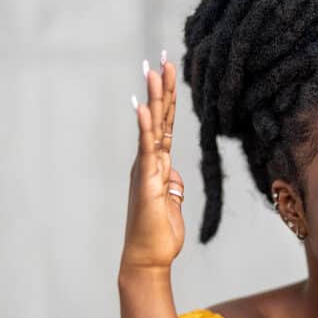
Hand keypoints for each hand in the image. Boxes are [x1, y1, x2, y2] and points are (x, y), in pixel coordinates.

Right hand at [121, 54, 183, 271]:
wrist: (148, 258)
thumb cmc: (159, 234)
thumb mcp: (171, 203)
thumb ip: (172, 184)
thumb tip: (173, 173)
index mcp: (157, 165)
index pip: (165, 125)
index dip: (168, 100)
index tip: (170, 73)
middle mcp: (150, 162)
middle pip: (159, 118)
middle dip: (162, 88)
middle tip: (163, 58)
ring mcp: (146, 169)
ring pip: (152, 127)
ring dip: (154, 98)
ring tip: (152, 70)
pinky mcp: (146, 181)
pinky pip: (147, 150)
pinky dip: (146, 128)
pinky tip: (143, 107)